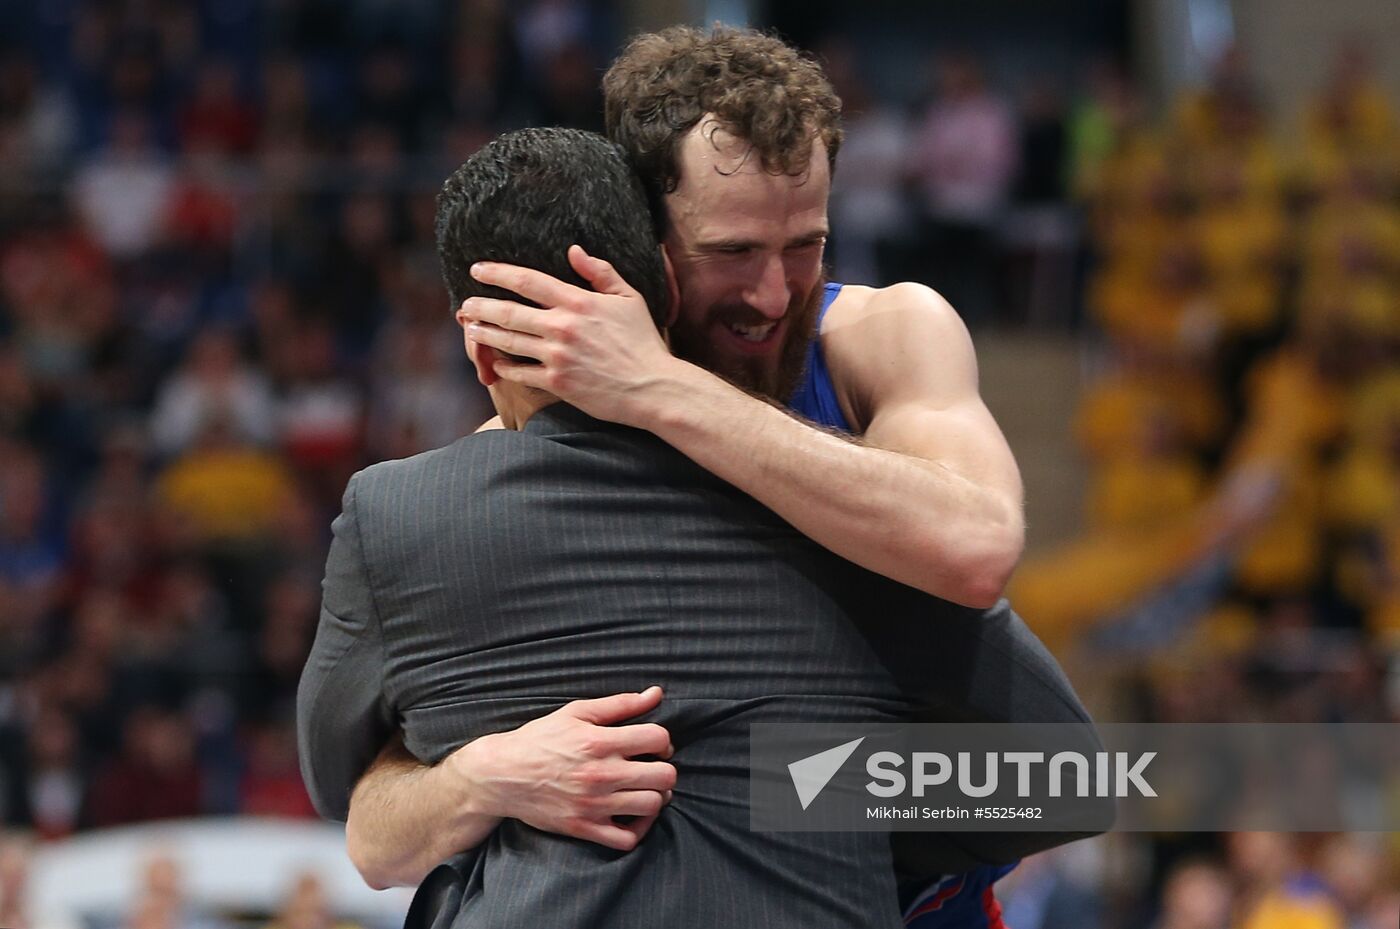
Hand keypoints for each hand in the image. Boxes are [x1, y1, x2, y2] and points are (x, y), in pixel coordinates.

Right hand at [452, 686, 676, 850]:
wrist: (501, 775)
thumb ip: (620, 704)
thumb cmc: (540, 739)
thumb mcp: (577, 713)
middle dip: (664, 768)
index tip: (653, 744)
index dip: (663, 740)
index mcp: (598, 741)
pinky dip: (639, 829)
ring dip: (656, 796)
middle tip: (652, 766)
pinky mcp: (584, 828)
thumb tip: (656, 693)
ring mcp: (593, 804)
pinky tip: (634, 814)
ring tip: (644, 788)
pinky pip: (628, 839)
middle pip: (663, 775)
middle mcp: (600, 774)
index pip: (657, 738)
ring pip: (652, 805)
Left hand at [463, 245, 680, 426]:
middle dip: (480, 305)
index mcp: (578, 302)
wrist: (653, 387)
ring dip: (484, 333)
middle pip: (509, 311)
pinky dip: (504, 367)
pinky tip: (496, 362)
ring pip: (508, 341)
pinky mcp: (557, 383)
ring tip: (470, 327)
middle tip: (464, 303)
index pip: (527, 281)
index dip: (497, 272)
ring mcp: (557, 356)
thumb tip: (573, 250)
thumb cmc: (643, 342)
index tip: (478, 269)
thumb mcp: (629, 298)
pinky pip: (520, 373)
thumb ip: (600, 272)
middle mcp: (562, 326)